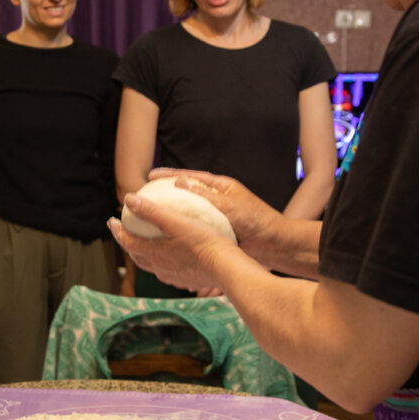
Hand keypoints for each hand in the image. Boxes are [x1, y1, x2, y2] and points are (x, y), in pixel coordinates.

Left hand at [108, 189, 236, 292]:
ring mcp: (173, 277)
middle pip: (137, 256)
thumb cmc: (203, 241)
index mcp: (154, 253)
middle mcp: (160, 268)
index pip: (127, 242)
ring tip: (146, 244)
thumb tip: (129, 199)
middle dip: (128, 244)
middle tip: (125, 233)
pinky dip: (163, 262)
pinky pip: (168, 271)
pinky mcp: (186, 281)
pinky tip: (172, 257)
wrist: (226, 267)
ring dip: (145, 254)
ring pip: (152, 266)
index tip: (112, 221)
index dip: (118, 231)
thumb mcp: (176, 221)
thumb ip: (152, 210)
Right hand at [147, 169, 281, 263]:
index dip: (168, 176)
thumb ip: (205, 195)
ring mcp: (216, 215)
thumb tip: (179, 183)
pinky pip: (195, 227)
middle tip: (145, 196)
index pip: (189, 177)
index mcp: (220, 186)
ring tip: (150, 216)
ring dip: (171, 212)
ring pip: (188, 211)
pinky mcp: (217, 230)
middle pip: (186, 192)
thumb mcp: (228, 205)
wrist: (273, 244)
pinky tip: (168, 235)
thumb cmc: (255, 221)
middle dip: (165, 193)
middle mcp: (216, 199)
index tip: (150, 176)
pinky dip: (182, 228)